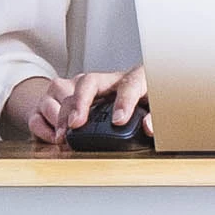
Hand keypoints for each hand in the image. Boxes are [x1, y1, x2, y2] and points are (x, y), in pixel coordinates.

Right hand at [9, 69, 146, 143]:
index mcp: (137, 79)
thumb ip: (157, 118)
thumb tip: (148, 127)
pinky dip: (54, 116)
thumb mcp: (161, 111)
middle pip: (91, 80)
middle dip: (81, 101)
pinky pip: (57, 99)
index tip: (119, 120)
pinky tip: (56, 132)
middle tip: (77, 123)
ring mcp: (93, 87)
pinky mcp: (79, 96)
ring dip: (65, 112)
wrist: (141, 99)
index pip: (130, 84)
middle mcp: (112, 80)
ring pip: (71, 89)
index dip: (124, 101)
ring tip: (63, 135)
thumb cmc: (151, 106)